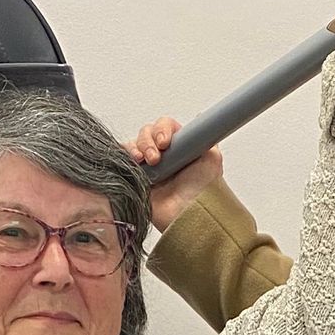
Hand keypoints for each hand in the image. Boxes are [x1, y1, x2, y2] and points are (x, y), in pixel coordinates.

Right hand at [125, 117, 223, 235]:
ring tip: (148, 163)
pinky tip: (135, 163)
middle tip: (157, 158)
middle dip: (149, 140)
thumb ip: (206, 135)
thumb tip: (203, 117)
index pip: (165, 125)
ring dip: (138, 148)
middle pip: (147, 132)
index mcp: (180, 146)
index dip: (162, 129)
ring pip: (134, 143)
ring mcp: (149, 167)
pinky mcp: (135, 178)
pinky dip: (125, 155)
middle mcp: (164, 155)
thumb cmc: (203, 193)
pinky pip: (122, 158)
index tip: (166, 142)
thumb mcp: (212, 158)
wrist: (190, 216)